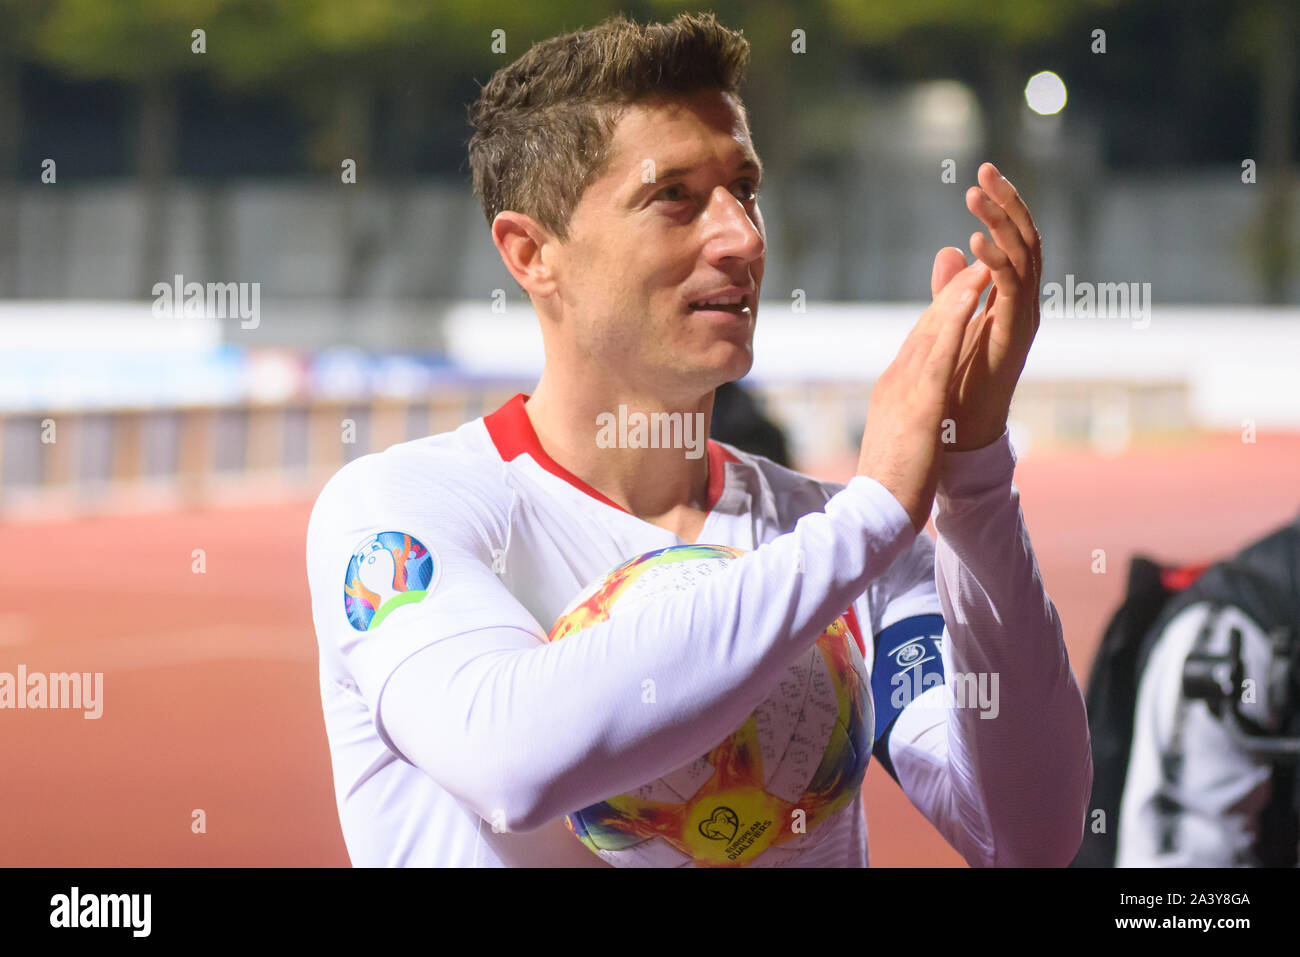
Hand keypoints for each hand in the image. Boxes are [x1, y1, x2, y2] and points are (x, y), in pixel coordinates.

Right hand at [858, 261, 991, 530]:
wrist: (874, 515)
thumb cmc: (889, 488)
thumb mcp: (902, 443)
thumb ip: (911, 420)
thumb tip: (921, 414)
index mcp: (892, 393)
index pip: (919, 345)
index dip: (941, 314)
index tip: (962, 290)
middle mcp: (894, 383)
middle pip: (925, 328)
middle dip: (951, 293)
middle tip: (976, 260)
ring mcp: (903, 391)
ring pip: (933, 331)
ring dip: (957, 293)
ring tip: (982, 263)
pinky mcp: (919, 405)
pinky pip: (941, 353)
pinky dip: (956, 319)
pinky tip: (973, 296)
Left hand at [931, 162, 1042, 451]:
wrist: (958, 429)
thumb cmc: (957, 379)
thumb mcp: (951, 320)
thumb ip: (953, 287)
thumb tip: (949, 250)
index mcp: (1012, 295)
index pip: (1014, 239)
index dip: (1002, 206)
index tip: (981, 174)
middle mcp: (1025, 302)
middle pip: (1026, 239)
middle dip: (1007, 203)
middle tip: (984, 170)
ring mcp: (1024, 318)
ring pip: (1024, 257)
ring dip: (1000, 223)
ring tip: (976, 196)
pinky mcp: (1014, 336)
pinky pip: (1011, 290)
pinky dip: (996, 263)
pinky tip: (975, 241)